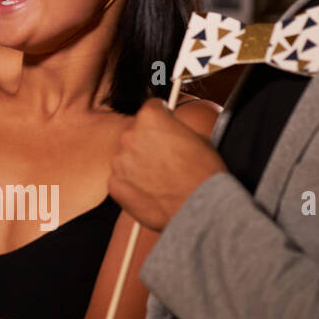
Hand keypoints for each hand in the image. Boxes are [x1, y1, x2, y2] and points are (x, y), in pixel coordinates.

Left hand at [109, 98, 227, 230]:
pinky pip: (120, 179)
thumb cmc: (205, 175)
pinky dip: (132, 184)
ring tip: (161, 179)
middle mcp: (129, 136)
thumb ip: (175, 128)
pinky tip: (151, 192)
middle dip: (148, 143)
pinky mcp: (114, 184)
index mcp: (151, 118)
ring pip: (126, 157)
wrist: (201, 210)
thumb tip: (170, 128)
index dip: (161, 118)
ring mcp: (119, 161)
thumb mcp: (199, 138)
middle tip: (166, 160)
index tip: (165, 126)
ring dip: (138, 164)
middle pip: (135, 134)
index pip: (151, 108)